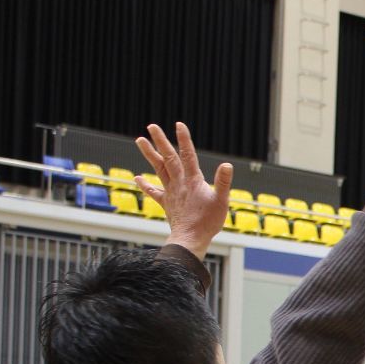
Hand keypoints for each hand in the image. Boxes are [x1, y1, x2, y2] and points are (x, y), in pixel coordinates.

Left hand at [134, 122, 230, 259]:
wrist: (190, 239)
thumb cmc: (208, 222)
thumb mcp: (222, 202)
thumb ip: (223, 182)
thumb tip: (227, 165)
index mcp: (193, 180)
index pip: (188, 155)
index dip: (184, 139)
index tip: (179, 124)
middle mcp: (179, 183)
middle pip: (168, 158)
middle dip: (160, 141)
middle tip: (152, 126)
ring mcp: (171, 192)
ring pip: (158, 169)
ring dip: (149, 154)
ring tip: (139, 140)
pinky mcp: (166, 203)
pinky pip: (154, 192)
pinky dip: (145, 185)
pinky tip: (137, 178)